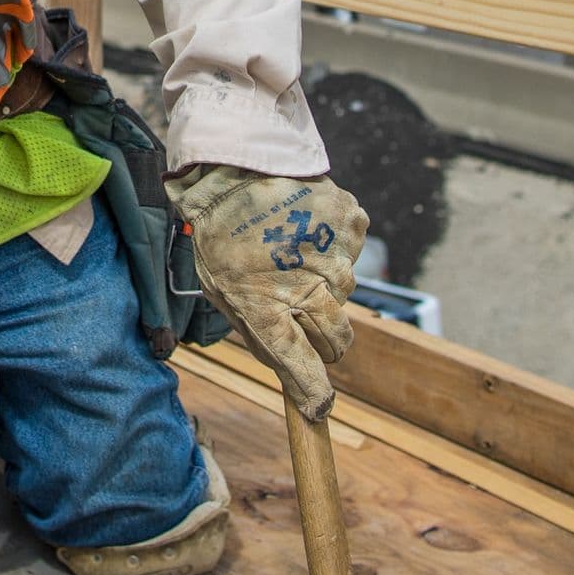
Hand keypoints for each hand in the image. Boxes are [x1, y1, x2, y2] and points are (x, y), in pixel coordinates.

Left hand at [170, 167, 366, 419]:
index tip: (321, 408)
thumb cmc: (222, 232)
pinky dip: (333, 250)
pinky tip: (305, 231)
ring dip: (325, 286)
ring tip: (292, 254)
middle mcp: (307, 287)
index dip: (314, 392)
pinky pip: (351, 254)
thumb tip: (288, 369)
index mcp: (266, 307)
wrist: (234, 166)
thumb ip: (256, 331)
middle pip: (337, 339)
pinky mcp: (352, 225)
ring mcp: (335, 255)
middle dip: (327, 342)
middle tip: (306, 318)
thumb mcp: (221, 289)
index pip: (301, 366)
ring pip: (344, 295)